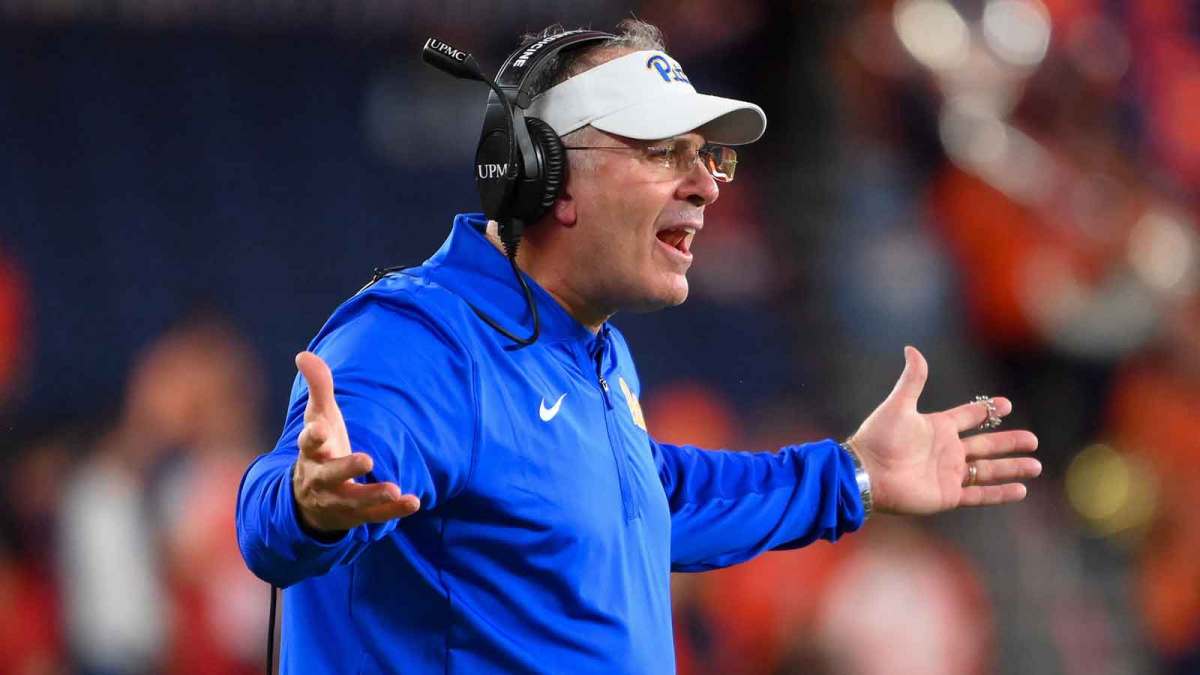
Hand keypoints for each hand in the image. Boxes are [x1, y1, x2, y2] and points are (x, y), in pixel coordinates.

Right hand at [292, 351, 419, 533]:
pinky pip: (375, 516)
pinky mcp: (356, 515)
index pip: (307, 443)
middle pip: (330, 475)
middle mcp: (321, 478)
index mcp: (311, 452)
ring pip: (353, 500)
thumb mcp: (319, 418)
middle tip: (366, 459)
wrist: (311, 501)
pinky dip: (393, 511)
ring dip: (373, 495)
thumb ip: (319, 388)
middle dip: (346, 468)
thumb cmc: (320, 449)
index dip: (313, 436)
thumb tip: (303, 354)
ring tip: (394, 488)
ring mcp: (338, 499)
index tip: (318, 430)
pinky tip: (413, 501)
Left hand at [848, 346, 1040, 514]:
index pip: (968, 418)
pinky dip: (1000, 493)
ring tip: (1036, 466)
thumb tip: (911, 348)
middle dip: (1009, 442)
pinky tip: (1021, 490)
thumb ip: (913, 379)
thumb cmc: (879, 438)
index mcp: (937, 428)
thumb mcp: (899, 405)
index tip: (1006, 405)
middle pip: (986, 445)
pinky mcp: (947, 495)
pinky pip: (980, 495)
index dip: (987, 411)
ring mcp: (948, 474)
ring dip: (1012, 468)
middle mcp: (946, 451)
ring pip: (988, 470)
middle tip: (1033, 440)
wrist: (867, 473)